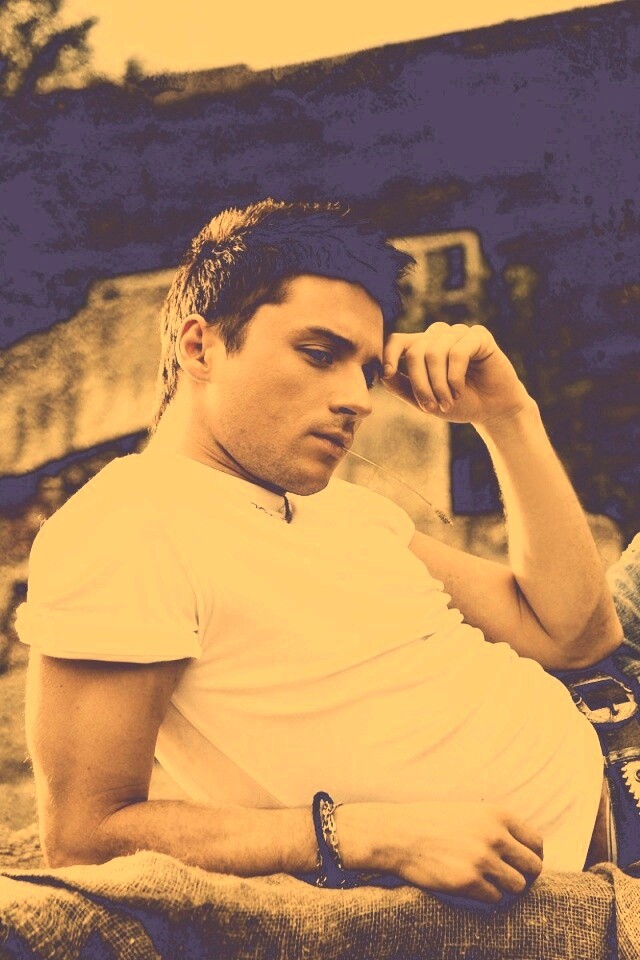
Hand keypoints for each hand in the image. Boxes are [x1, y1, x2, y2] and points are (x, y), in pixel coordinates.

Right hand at [343, 800, 543, 903]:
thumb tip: (523, 851)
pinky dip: (486, 896)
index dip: (531, 856)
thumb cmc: (431, 822)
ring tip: (486, 881)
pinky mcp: (469, 881)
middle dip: (523, 875)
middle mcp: (495, 835)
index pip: (536, 843)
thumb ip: (496, 827)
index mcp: (498, 814)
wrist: (397, 833)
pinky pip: (494, 899)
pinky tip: (470, 886)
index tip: (521, 864)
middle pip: (532, 867)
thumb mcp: (469, 812)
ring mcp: (483, 859)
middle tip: (507, 878)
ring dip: (504, 888)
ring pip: (517, 886)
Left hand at [382, 323, 529, 425]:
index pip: (397, 340)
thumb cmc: (457, 403)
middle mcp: (439, 336)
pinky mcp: (478, 336)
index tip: (387, 373)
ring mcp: (458, 333)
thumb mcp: (423, 399)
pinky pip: (458, 352)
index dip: (388, 354)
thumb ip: (401, 386)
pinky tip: (459, 391)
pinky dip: (455, 377)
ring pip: (434, 353)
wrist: (492, 410)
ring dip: (439, 385)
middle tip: (432, 408)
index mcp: (422, 347)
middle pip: (415, 351)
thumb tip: (381, 374)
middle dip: (421, 384)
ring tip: (448, 403)